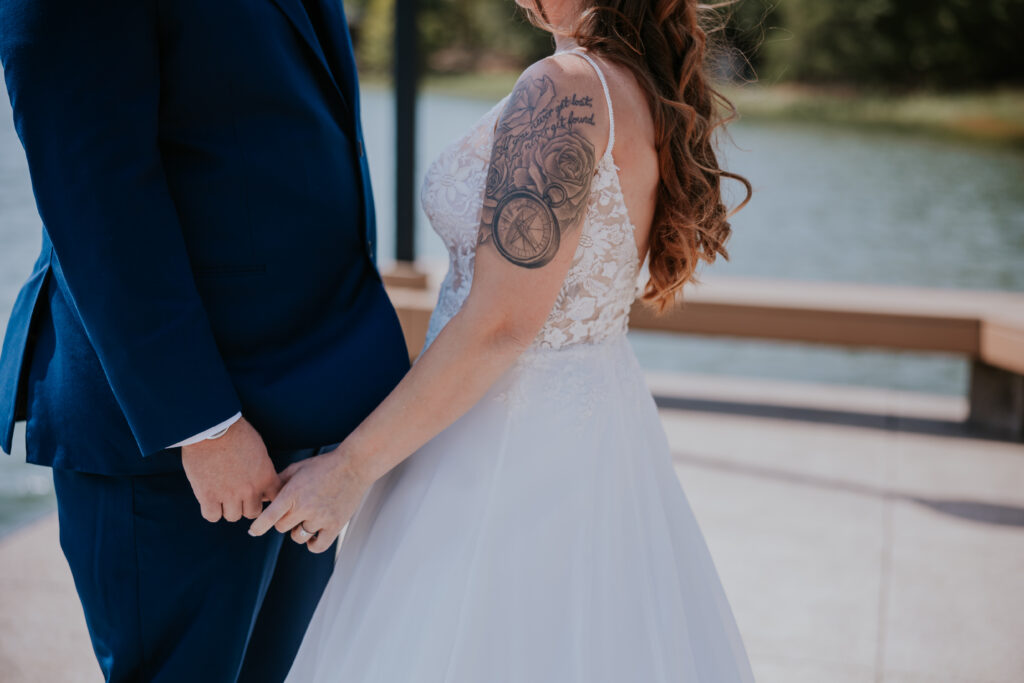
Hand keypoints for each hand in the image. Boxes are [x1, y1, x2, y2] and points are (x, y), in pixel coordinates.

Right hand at [181, 416, 281, 522]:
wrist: (212, 427)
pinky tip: (208, 499)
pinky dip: (210, 510)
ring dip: (227, 507)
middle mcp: (250, 490)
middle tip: (236, 494)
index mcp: (265, 477)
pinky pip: (212, 516)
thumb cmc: (236, 433)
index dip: (264, 498)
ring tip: (220, 494)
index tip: (257, 495)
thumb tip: (263, 484)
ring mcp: (229, 494)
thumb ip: (262, 470)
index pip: (273, 500)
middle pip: (252, 512)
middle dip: (245, 505)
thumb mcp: (259, 450)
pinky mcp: (208, 496)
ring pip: (233, 516)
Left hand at [248, 446, 372, 553]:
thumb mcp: (297, 469)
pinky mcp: (335, 526)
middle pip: (281, 527)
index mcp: (293, 493)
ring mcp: (321, 518)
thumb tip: (261, 497)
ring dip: (297, 530)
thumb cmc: (323, 466)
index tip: (253, 531)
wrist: (354, 465)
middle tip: (295, 509)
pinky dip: (312, 543)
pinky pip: (316, 546)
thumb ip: (278, 483)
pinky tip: (313, 533)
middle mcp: (305, 508)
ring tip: (307, 518)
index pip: (269, 517)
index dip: (258, 527)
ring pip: (297, 537)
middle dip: (284, 519)